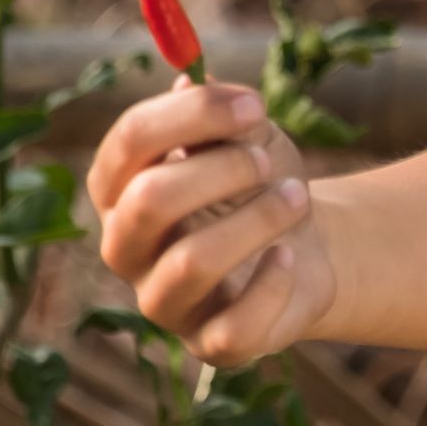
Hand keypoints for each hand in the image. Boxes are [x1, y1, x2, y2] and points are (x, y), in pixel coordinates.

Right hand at [91, 76, 334, 365]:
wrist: (306, 249)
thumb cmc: (259, 185)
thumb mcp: (247, 139)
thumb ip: (219, 114)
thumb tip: (190, 80)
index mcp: (120, 187)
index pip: (129, 141)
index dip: (192, 114)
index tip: (253, 104)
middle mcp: (127, 247)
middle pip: (150, 200)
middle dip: (223, 170)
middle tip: (268, 160)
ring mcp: (163, 302)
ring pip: (193, 262)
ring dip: (259, 220)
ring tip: (298, 199)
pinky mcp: (209, 345)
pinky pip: (234, 325)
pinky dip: (272, 283)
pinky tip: (289, 255)